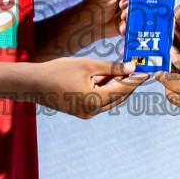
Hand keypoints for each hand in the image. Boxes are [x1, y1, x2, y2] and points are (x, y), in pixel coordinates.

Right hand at [34, 56, 148, 118]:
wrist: (33, 83)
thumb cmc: (58, 71)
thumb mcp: (87, 65)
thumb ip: (111, 67)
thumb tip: (131, 68)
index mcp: (94, 101)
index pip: (122, 90)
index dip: (135, 80)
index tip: (146, 71)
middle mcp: (92, 111)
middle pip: (118, 97)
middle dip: (129, 84)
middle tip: (140, 72)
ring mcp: (86, 113)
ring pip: (108, 99)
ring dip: (117, 86)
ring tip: (127, 71)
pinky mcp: (80, 110)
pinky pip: (98, 100)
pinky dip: (105, 89)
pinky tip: (109, 76)